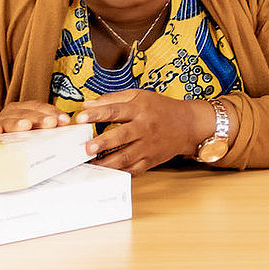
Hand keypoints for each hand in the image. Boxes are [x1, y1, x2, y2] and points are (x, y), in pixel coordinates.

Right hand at [0, 101, 72, 135]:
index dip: (53, 112)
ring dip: (18, 123)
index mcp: (26, 108)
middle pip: (28, 113)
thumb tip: (66, 128)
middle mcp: (13, 112)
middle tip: (51, 123)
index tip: (65, 121)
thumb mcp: (32, 126)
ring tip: (26, 126)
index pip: (41, 107)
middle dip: (40, 118)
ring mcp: (0, 121)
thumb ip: (47, 126)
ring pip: (10, 121)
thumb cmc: (17, 131)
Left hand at [74, 90, 219, 173]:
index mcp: (140, 109)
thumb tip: (87, 105)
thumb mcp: (139, 96)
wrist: (188, 125)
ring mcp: (148, 146)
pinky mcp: (151, 160)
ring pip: (127, 156)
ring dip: (108, 162)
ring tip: (91, 164)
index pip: (116, 110)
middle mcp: (144, 128)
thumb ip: (112, 99)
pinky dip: (120, 173)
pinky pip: (135, 169)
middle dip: (104, 142)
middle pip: (122, 135)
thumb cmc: (160, 108)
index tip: (80, 117)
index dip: (97, 113)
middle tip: (87, 147)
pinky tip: (106, 173)